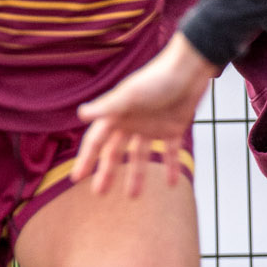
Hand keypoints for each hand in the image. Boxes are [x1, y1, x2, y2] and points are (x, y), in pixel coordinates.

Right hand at [72, 33, 216, 195]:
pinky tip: (171, 183)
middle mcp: (131, 122)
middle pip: (115, 151)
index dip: (86, 159)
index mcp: (117, 114)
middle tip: (99, 193)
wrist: (190, 69)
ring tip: (133, 197)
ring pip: (140, 155)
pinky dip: (171, 166)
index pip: (96, 141)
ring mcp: (152, 126)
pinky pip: (170, 152)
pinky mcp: (173, 128)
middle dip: (106, 172)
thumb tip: (81, 114)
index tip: (76, 178)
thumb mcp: (131, 95)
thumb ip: (107, 106)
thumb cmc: (157, 79)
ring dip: (136, 175)